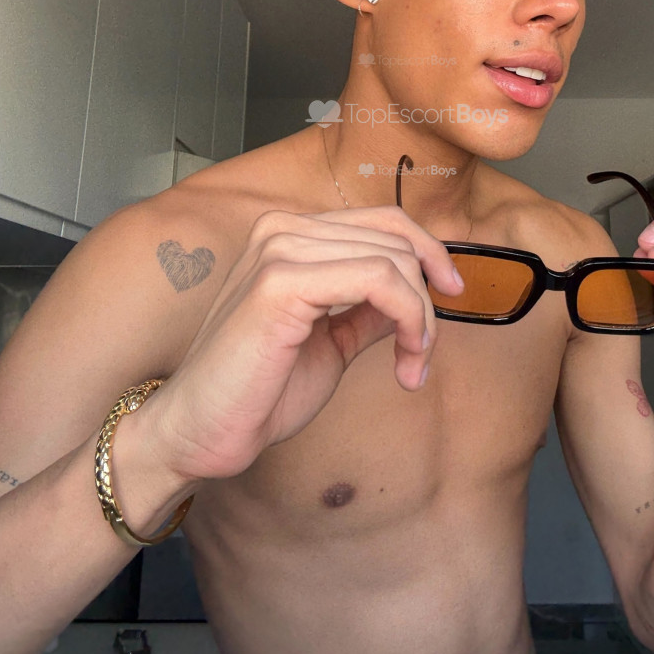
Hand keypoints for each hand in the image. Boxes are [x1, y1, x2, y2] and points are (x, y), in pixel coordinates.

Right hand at [149, 207, 463, 483]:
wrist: (201, 434)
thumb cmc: (258, 393)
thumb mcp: (331, 341)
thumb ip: (368, 310)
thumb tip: (419, 293)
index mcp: (289, 235)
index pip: (382, 219)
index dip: (428, 252)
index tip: (453, 293)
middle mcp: (281, 229)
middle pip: (395, 239)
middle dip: (427, 300)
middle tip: (422, 357)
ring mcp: (278, 250)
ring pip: (393, 260)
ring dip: (421, 319)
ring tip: (412, 366)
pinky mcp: (280, 281)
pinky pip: (378, 282)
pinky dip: (409, 321)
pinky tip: (404, 366)